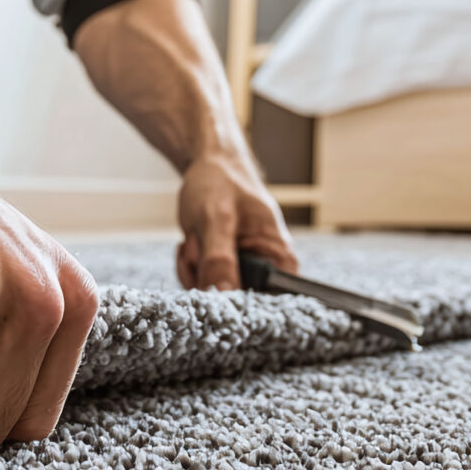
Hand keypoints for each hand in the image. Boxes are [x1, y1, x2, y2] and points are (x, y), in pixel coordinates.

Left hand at [174, 150, 298, 289]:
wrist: (209, 166)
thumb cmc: (222, 183)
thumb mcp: (218, 219)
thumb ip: (220, 258)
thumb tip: (224, 296)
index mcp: (281, 260)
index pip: (268, 303)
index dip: (238, 302)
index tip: (214, 279)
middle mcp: (267, 271)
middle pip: (233, 301)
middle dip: (207, 274)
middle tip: (200, 241)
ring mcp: (243, 272)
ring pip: (211, 294)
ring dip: (194, 267)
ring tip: (198, 234)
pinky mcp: (223, 272)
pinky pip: (201, 285)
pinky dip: (189, 265)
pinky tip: (193, 241)